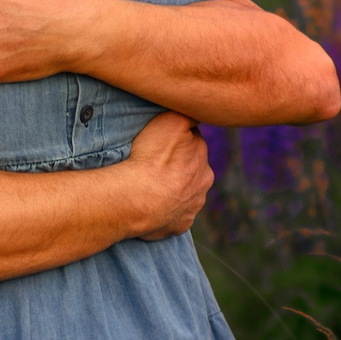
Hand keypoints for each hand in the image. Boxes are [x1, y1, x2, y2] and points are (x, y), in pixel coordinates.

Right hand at [119, 112, 211, 239]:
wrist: (136, 198)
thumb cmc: (151, 158)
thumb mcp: (173, 121)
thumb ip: (189, 116)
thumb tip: (197, 113)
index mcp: (204, 162)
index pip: (193, 145)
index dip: (177, 141)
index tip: (161, 143)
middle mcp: (202, 186)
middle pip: (191, 171)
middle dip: (177, 168)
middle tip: (154, 165)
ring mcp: (191, 209)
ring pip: (183, 195)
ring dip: (171, 190)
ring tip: (149, 186)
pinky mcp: (178, 226)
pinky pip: (172, 217)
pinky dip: (164, 211)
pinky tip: (150, 205)